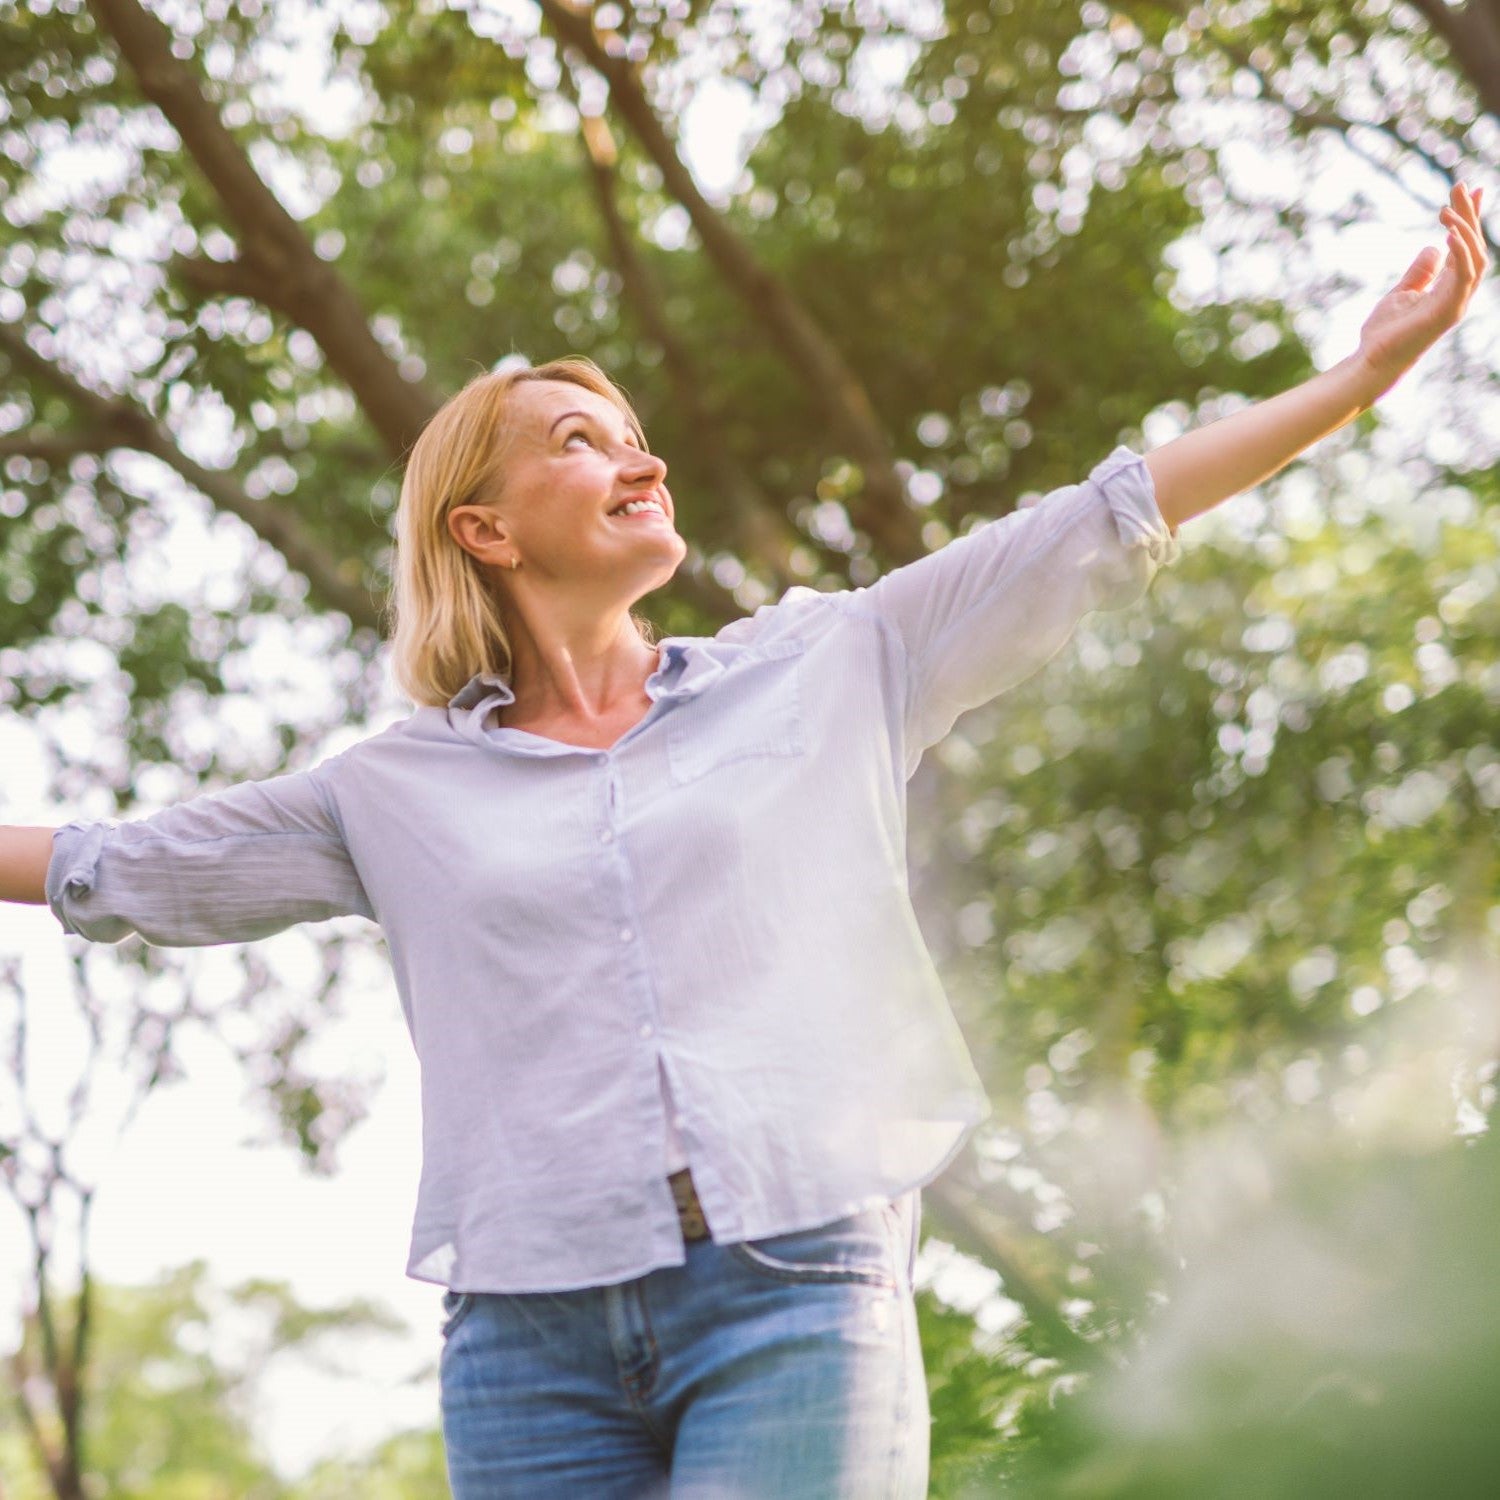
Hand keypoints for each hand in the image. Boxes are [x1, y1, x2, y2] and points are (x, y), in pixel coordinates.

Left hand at [1355, 181, 1488, 392]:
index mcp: (1449, 287)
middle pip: (1473, 246)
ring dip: (1464, 230)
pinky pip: (1463, 277)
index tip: (1468, 189)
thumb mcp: (1401, 292)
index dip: (1469, 217)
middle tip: (1458, 186)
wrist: (1371, 361)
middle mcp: (1458, 293)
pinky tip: (1450, 234)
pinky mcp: (1448, 312)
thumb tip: (1433, 248)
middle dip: (1469, 215)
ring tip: (1447, 209)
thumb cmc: (1384, 333)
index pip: (1465, 246)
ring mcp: (1456, 303)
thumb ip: (1420, 271)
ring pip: (1474, 259)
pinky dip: (1461, 254)